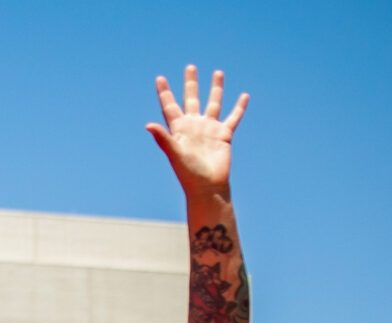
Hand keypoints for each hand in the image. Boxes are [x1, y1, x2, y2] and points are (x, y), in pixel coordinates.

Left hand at [147, 65, 245, 198]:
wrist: (207, 186)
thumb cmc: (188, 173)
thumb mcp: (174, 153)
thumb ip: (162, 138)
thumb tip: (148, 125)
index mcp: (179, 129)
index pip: (170, 106)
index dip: (165, 92)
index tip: (160, 78)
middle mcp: (194, 126)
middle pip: (191, 99)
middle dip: (190, 83)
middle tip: (190, 67)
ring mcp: (209, 129)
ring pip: (213, 103)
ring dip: (216, 88)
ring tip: (217, 72)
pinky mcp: (224, 134)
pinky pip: (233, 117)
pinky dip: (239, 107)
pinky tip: (244, 95)